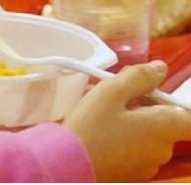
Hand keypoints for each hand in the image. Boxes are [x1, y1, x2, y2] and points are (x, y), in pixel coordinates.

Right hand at [63, 62, 190, 181]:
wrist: (66, 163)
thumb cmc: (90, 126)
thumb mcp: (111, 91)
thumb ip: (138, 77)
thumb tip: (160, 69)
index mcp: (163, 128)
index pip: (190, 117)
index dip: (177, 103)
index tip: (154, 93)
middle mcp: (162, 150)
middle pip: (166, 123)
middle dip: (146, 106)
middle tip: (116, 95)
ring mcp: (148, 165)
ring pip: (149, 136)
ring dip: (133, 122)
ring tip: (102, 113)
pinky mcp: (132, 174)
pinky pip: (135, 150)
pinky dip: (124, 139)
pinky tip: (100, 132)